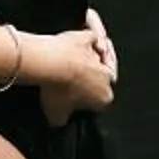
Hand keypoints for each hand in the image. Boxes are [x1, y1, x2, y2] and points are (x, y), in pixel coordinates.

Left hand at [39, 11, 117, 126]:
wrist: (51, 63)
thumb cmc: (57, 89)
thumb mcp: (55, 115)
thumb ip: (62, 120)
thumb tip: (58, 121)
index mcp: (104, 97)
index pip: (100, 102)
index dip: (87, 102)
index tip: (74, 101)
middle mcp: (106, 75)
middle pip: (103, 78)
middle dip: (92, 80)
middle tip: (73, 82)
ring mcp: (99, 55)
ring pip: (101, 57)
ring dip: (93, 58)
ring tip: (79, 61)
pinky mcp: (88, 37)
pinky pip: (93, 37)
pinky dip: (89, 37)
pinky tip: (81, 38)